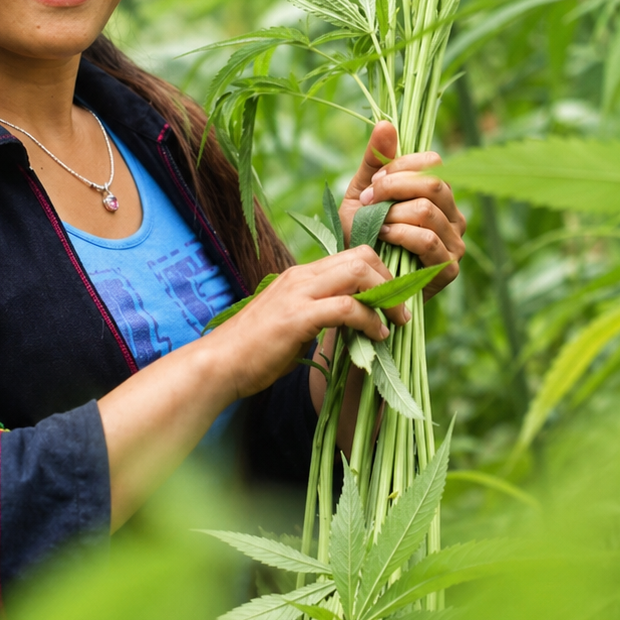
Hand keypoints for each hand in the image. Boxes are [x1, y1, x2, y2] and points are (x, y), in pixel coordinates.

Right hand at [203, 246, 403, 399]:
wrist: (219, 365)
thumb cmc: (253, 351)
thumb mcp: (291, 322)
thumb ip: (318, 314)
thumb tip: (351, 322)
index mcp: (300, 275)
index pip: (352, 255)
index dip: (380, 273)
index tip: (392, 300)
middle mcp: (301, 276)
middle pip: (362, 256)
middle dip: (390, 281)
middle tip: (400, 309)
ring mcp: (298, 294)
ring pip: (358, 273)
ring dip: (386, 297)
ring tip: (395, 321)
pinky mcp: (298, 317)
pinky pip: (347, 307)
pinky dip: (369, 320)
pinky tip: (376, 336)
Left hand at [339, 121, 465, 301]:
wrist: (354, 280)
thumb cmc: (360, 236)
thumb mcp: (362, 193)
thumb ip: (374, 160)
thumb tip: (386, 123)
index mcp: (439, 194)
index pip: (433, 163)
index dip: (399, 168)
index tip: (372, 183)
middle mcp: (454, 215)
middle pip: (432, 184)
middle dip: (392, 188)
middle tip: (368, 201)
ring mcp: (456, 242)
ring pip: (428, 211)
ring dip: (392, 214)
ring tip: (373, 224)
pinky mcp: (448, 268)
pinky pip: (427, 239)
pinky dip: (399, 234)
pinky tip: (382, 237)